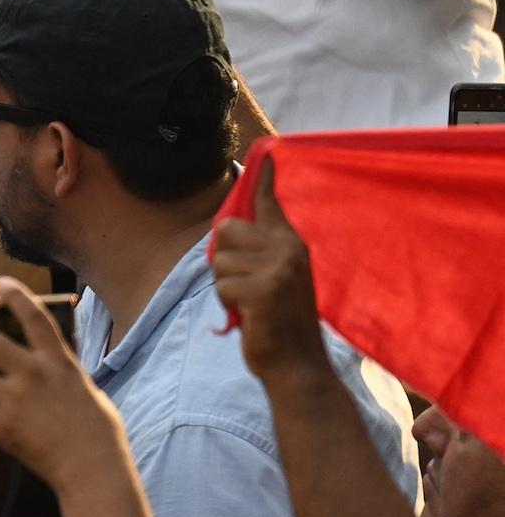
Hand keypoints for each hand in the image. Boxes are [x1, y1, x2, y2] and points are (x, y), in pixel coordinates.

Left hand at [0, 278, 131, 490]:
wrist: (96, 469)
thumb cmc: (99, 437)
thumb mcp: (89, 394)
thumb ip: (65, 379)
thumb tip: (54, 373)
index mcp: (58, 363)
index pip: (34, 317)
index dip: (16, 295)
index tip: (0, 283)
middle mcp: (34, 374)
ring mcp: (16, 400)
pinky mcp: (5, 428)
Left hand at [209, 159, 328, 386]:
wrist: (296, 364)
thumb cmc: (279, 321)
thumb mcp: (275, 278)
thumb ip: (259, 252)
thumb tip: (226, 228)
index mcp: (292, 243)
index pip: (272, 203)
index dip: (265, 178)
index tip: (266, 152)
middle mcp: (289, 249)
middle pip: (226, 230)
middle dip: (225, 260)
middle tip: (248, 286)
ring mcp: (278, 269)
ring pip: (220, 261)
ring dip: (226, 286)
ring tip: (253, 303)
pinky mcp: (264, 290)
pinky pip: (222, 287)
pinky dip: (229, 304)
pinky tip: (252, 316)